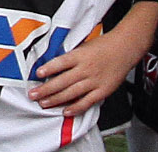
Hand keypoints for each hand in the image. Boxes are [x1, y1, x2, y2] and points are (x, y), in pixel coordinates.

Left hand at [29, 26, 144, 116]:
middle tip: (33, 95)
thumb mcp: (82, 46)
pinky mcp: (103, 90)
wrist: (124, 49)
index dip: (48, 69)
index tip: (37, 75)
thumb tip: (52, 65)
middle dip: (46, 89)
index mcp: (79, 55)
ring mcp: (94, 81)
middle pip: (62, 81)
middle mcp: (85, 69)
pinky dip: (76, 108)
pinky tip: (65, 112)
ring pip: (72, 93)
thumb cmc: (102, 45)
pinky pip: (87, 101)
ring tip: (43, 103)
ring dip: (56, 100)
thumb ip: (70, 57)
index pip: (60, 63)